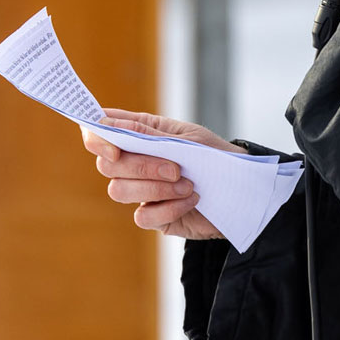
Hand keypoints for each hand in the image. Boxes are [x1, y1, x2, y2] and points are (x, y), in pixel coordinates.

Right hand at [80, 108, 245, 239]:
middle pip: (106, 165)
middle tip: (175, 168)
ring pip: (118, 191)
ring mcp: (142, 191)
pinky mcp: (154, 217)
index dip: (96, 139)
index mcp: (140, 135)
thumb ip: (147, 133)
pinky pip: (142, 216)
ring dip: (156, 187)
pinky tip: (190, 200)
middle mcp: (134, 163)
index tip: (114, 149)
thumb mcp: (187, 139)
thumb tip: (106, 122)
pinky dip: (168, 208)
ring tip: (187, 185)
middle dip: (140, 167)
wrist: (243, 189)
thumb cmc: (216, 156)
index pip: (99, 133)